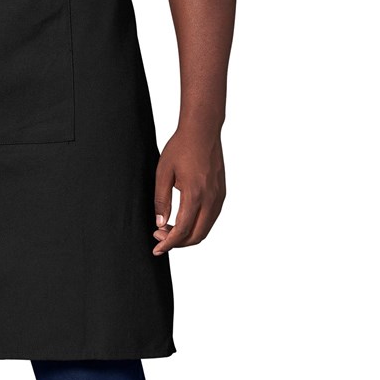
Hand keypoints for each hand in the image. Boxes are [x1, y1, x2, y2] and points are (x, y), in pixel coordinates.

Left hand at [151, 126, 225, 252]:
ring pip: (205, 229)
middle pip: (196, 236)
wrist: (202, 131)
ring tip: (168, 229)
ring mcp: (219, 197)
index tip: (157, 248)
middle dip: (177, 242)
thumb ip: (162, 200)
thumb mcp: (163, 172)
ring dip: (188, 235)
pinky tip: (183, 220)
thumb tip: (160, 223)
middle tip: (159, 238)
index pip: (182, 230)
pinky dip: (197, 226)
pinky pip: (211, 219)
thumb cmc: (181, 147)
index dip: (168, 243)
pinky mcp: (222, 194)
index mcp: (195, 194)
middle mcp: (211, 199)